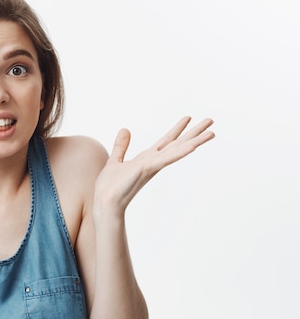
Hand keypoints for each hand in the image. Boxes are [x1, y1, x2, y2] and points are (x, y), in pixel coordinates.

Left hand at [94, 116, 214, 217]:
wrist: (105, 202)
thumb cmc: (110, 186)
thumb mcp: (115, 160)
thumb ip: (121, 146)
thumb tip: (125, 129)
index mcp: (147, 159)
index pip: (166, 141)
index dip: (177, 129)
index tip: (188, 117)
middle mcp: (154, 162)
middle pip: (178, 144)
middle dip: (194, 133)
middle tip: (210, 120)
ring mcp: (152, 165)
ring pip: (177, 150)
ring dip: (195, 141)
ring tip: (212, 133)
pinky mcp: (146, 169)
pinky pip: (165, 159)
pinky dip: (179, 153)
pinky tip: (192, 146)